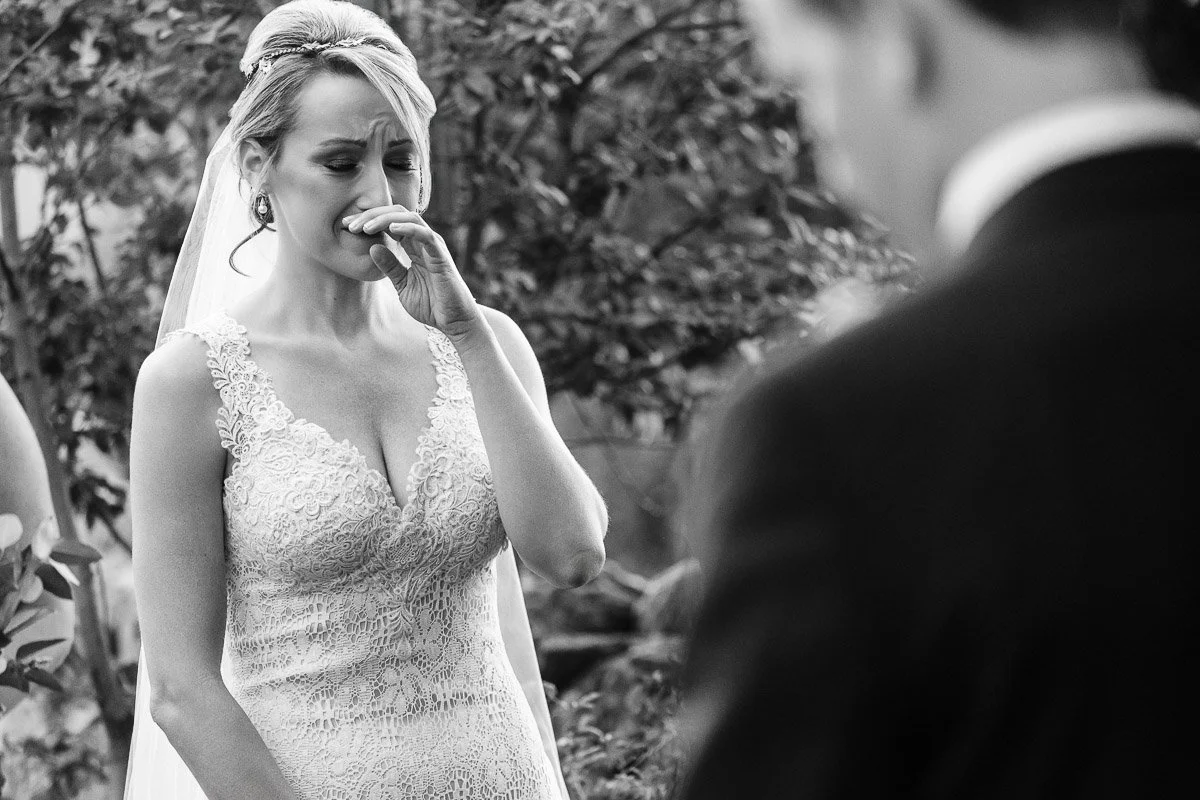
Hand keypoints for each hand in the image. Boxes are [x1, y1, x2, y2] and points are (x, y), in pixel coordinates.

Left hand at [344, 205, 482, 341]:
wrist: (453, 322)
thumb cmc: (431, 305)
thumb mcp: (402, 284)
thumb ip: (389, 266)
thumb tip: (372, 247)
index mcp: (413, 247)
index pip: (388, 223)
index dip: (367, 221)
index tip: (346, 226)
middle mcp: (423, 241)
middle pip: (395, 214)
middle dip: (370, 216)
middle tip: (348, 225)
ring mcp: (433, 245)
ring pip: (409, 217)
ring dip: (383, 219)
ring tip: (364, 227)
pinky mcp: (441, 254)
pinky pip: (424, 233)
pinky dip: (408, 227)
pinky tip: (391, 229)